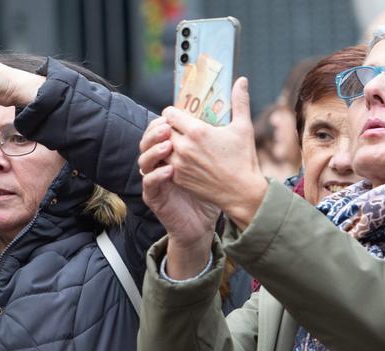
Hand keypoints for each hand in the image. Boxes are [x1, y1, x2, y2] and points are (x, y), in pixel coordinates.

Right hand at [140, 117, 219, 277]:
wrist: (205, 222)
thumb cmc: (212, 189)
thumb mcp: (218, 159)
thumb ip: (223, 135)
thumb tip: (241, 95)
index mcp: (172, 151)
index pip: (160, 129)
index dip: (163, 120)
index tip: (175, 113)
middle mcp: (160, 163)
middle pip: (147, 141)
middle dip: (155, 132)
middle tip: (167, 126)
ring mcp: (156, 179)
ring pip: (144, 160)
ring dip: (153, 151)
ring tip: (168, 145)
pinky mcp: (154, 197)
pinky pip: (149, 183)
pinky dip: (156, 175)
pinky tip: (169, 171)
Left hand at [161, 77, 267, 229]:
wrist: (242, 193)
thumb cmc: (243, 159)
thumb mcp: (243, 128)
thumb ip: (240, 101)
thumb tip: (242, 80)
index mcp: (197, 131)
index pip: (169, 113)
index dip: (173, 113)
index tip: (180, 116)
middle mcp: (183, 147)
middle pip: (162, 129)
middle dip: (168, 128)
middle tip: (178, 129)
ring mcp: (178, 165)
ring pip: (160, 147)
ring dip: (166, 144)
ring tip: (178, 144)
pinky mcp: (177, 179)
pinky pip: (164, 164)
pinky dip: (169, 160)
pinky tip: (181, 160)